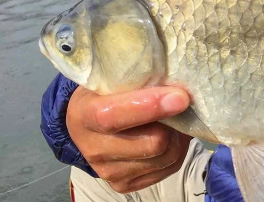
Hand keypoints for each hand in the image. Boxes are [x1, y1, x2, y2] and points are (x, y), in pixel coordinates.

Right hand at [67, 86, 191, 192]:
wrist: (89, 123)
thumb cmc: (107, 93)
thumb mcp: (114, 78)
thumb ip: (140, 79)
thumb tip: (177, 83)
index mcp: (83, 114)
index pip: (114, 116)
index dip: (150, 107)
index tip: (180, 97)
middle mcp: (92, 149)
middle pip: (152, 143)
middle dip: (174, 122)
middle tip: (180, 103)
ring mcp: (108, 171)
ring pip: (166, 157)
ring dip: (178, 136)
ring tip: (174, 118)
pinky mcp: (125, 184)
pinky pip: (169, 168)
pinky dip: (178, 149)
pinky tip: (170, 135)